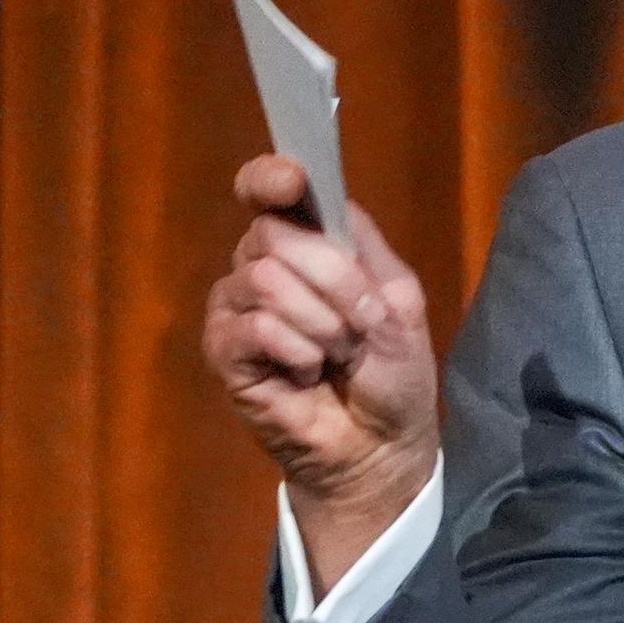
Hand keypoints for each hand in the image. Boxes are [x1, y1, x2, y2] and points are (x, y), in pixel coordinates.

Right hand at [202, 155, 439, 576]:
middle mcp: (263, 265)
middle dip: (331, 280)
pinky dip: (297, 351)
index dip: (271, 178)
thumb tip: (329, 205)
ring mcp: (237, 307)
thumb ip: (365, 248)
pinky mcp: (224, 352)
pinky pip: (254, 327)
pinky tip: (305, 375)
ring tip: (334, 356)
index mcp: (306, 243)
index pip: (268, 191)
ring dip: (321, 323)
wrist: (381, 444)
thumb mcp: (399, 300)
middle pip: (272, 234)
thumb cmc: (392, 372)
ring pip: (264, 279)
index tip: (289, 182)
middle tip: (358, 324)